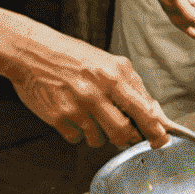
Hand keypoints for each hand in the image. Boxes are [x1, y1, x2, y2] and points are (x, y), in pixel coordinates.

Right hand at [7, 28, 169, 150]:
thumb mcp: (107, 63)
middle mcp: (97, 92)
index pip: (143, 109)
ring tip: (91, 115)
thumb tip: (151, 110)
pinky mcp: (59, 118)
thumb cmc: (73, 58)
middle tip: (126, 136)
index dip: (155, 129)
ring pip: (100, 140)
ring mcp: (77, 106)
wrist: (33, 53)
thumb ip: (130, 85)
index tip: (161, 140)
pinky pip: (77, 139)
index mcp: (114, 75)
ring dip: (100, 135)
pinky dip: (79, 132)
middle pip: (123, 131)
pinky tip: (73, 114)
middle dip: (128, 139)